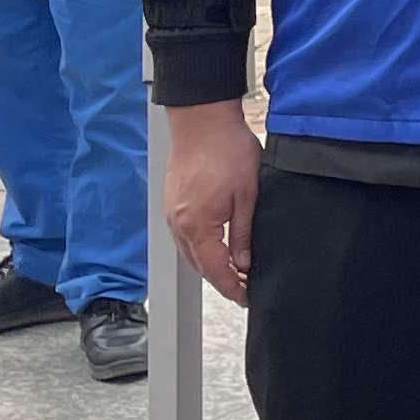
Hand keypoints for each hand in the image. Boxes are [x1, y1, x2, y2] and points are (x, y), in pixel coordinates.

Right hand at [160, 105, 261, 306]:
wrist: (203, 122)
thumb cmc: (227, 152)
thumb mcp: (248, 196)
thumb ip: (244, 234)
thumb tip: (244, 263)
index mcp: (197, 226)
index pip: (214, 270)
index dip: (232, 287)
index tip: (247, 298)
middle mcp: (178, 225)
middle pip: (199, 265)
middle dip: (222, 280)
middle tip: (246, 288)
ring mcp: (172, 214)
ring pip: (191, 252)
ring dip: (211, 264)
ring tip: (236, 271)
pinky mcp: (172, 204)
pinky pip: (185, 236)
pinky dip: (201, 247)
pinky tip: (218, 247)